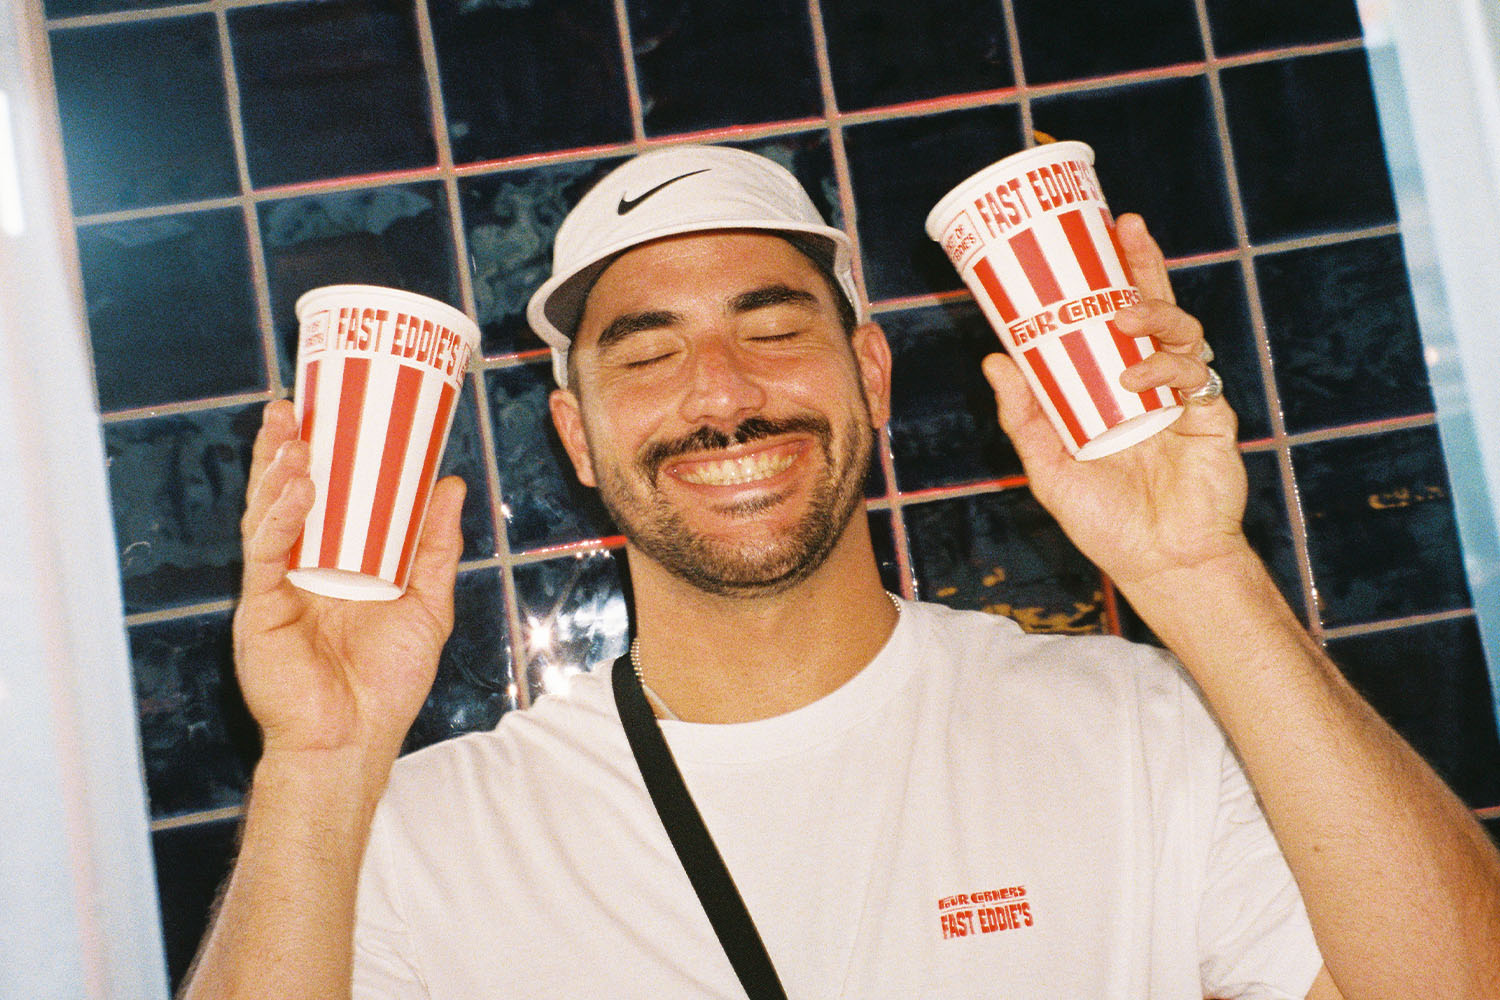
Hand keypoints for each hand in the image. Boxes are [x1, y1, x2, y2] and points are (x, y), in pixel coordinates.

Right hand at [232, 399, 465, 760]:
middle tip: (293, 403)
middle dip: (287, 448)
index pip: (330, 497)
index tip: (336, 409)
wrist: (354, 741)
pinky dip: (279, 518)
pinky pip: (264, 553)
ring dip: (278, 472)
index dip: (328, 454)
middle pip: (290, 495)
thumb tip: (451, 484)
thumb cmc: (387, 682)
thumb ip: (435, 546)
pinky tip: (297, 490)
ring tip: (295, 435)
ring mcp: (280, 585)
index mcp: (341, 562)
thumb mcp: (427, 604)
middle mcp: (305, 566)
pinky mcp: (262, 608)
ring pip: (269, 514)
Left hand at [981, 214, 1247, 591]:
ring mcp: (1182, 396)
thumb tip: (994, 359)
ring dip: (1152, 311)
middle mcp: (1147, 383)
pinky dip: (1166, 365)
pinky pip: (1196, 372)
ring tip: (1121, 313)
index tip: (1086, 237)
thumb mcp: (1048, 468)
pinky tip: (1138, 375)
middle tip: (1125, 227)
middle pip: (1150, 307)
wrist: (1161, 564)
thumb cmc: (1104, 522)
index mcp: (1107, 388)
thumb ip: (1023, 416)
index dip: (1103, 278)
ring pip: (1180, 329)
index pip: (1106, 321)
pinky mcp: (1211, 415)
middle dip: (1141, 263)